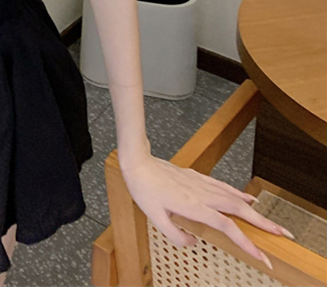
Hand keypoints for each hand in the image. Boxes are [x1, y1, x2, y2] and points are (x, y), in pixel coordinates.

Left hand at [121, 155, 293, 269]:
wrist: (138, 162)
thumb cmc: (143, 189)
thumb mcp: (154, 217)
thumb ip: (175, 234)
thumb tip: (193, 242)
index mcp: (193, 206)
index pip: (227, 227)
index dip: (246, 242)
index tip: (261, 256)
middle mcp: (202, 194)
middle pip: (239, 210)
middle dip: (262, 224)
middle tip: (282, 235)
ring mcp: (201, 184)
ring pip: (234, 197)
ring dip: (255, 210)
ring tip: (271, 221)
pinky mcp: (197, 177)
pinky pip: (223, 186)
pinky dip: (239, 193)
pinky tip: (248, 198)